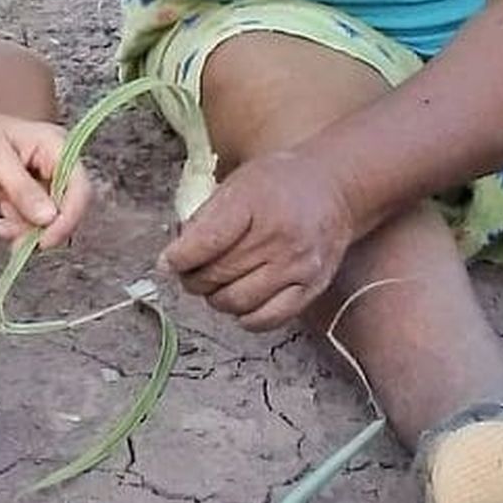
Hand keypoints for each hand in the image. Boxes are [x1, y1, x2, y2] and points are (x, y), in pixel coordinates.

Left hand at [0, 102, 90, 246]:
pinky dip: (18, 228)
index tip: (46, 240)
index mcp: (56, 146)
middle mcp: (56, 163)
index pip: (79, 188)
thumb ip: (23, 189)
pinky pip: (34, 219)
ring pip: (50, 218)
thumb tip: (49, 218)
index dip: (68, 217)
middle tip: (18, 241)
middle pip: (67, 207)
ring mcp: (43, 179)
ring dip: (27, 231)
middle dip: (44, 228)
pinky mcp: (29, 193)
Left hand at [157, 150, 356, 329]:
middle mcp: (278, 237)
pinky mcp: (311, 288)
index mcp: (254, 202)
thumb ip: (205, 218)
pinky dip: (245, 317)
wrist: (334, 188)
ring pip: (236, 301)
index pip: (205, 242)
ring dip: (215, 299)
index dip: (178, 258)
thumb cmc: (278, 183)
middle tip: (189, 273)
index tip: (168, 262)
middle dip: (193, 279)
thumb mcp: (237, 184)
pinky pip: (267, 319)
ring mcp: (297, 266)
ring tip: (214, 285)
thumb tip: (173, 257)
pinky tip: (240, 301)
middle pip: (217, 275)